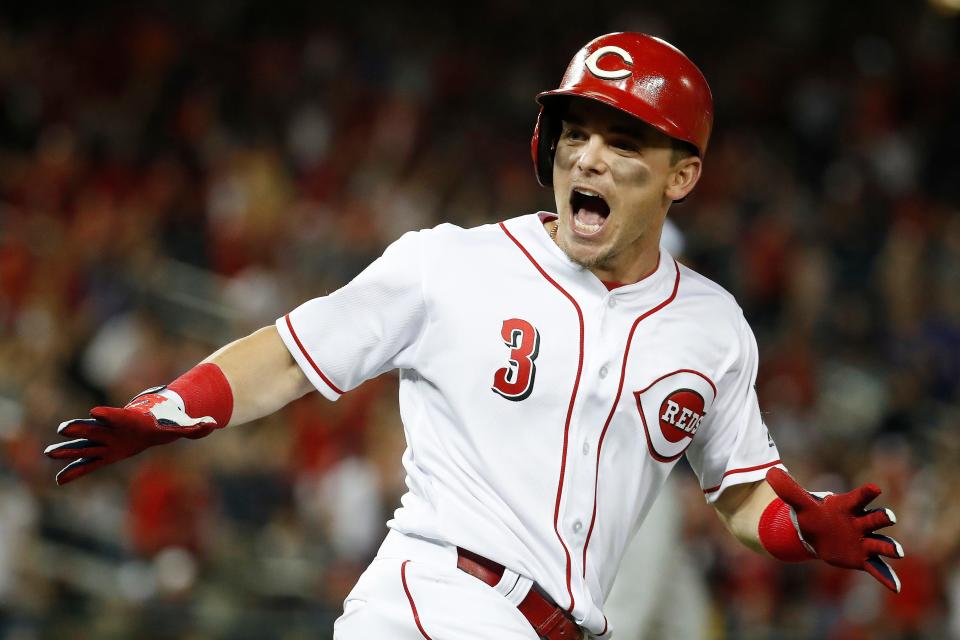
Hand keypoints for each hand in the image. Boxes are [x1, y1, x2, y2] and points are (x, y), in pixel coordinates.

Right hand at [44, 388, 218, 484]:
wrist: (155, 422)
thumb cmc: (168, 423)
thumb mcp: (183, 426)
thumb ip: (196, 427)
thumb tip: (214, 424)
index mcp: (131, 420)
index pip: (118, 414)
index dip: (108, 413)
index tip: (96, 411)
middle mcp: (113, 429)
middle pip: (94, 428)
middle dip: (79, 428)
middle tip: (63, 429)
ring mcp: (106, 442)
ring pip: (85, 446)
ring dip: (68, 450)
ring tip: (49, 453)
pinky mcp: (105, 454)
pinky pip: (88, 464)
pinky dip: (75, 471)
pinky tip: (60, 480)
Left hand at [766, 467, 903, 591]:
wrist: (817, 534)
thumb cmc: (813, 515)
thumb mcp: (799, 503)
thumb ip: (788, 489)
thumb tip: (770, 472)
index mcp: (848, 506)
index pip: (859, 497)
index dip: (866, 492)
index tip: (875, 488)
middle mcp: (861, 522)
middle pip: (876, 518)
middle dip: (883, 517)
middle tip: (889, 517)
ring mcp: (864, 541)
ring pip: (881, 543)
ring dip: (890, 547)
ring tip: (898, 552)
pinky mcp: (863, 558)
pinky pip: (878, 568)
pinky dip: (887, 577)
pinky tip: (896, 588)